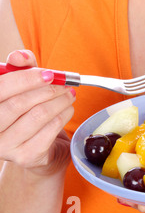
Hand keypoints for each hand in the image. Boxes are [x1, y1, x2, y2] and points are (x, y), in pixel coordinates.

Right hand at [0, 50, 75, 175]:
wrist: (39, 146)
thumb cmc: (27, 111)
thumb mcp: (23, 85)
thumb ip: (21, 68)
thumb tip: (20, 56)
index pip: (1, 88)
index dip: (26, 79)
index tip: (49, 74)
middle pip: (19, 103)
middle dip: (49, 90)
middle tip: (66, 85)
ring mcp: (5, 146)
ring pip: (37, 115)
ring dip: (60, 102)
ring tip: (69, 96)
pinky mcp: (25, 156)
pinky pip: (49, 131)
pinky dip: (63, 116)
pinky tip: (68, 110)